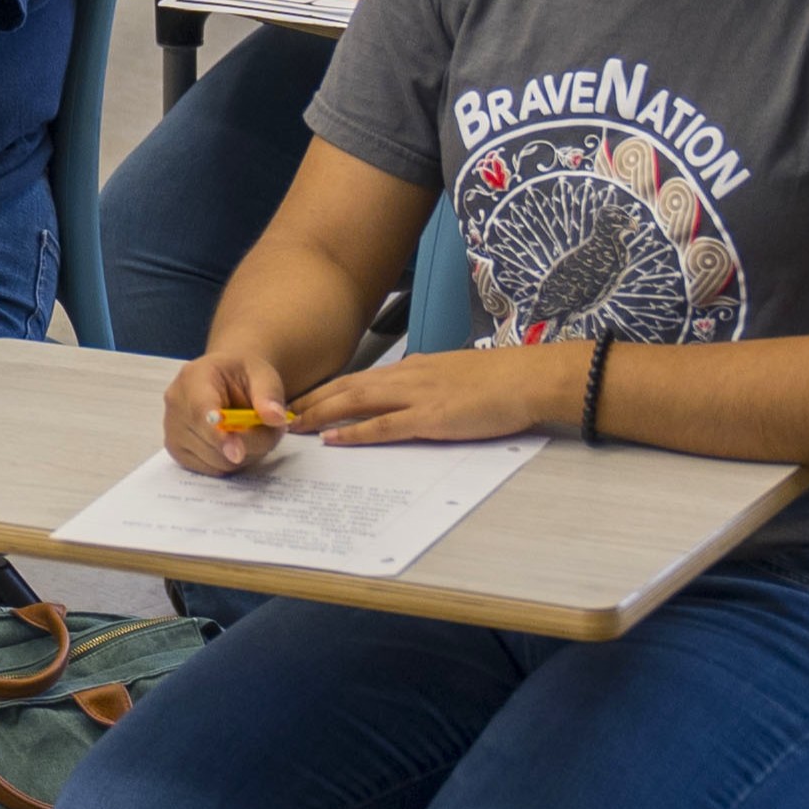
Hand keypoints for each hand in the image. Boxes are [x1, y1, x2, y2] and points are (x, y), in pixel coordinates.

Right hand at [162, 349, 297, 472]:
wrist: (225, 380)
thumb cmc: (242, 375)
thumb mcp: (263, 375)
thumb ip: (269, 394)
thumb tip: (275, 418)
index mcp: (194, 378)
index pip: (200, 412)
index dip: (219, 436)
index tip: (237, 454)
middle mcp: (176, 404)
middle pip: (212, 443)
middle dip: (250, 443)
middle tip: (271, 430)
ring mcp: (172, 430)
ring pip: (216, 461)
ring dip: (244, 454)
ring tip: (254, 432)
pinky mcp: (177, 451)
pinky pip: (211, 469)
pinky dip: (231, 462)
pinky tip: (236, 442)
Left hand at [279, 343, 578, 446]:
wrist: (528, 377)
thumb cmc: (499, 379)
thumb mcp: (452, 374)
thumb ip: (425, 382)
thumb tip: (404, 391)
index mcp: (412, 369)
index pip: (358, 379)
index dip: (326, 389)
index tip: (300, 399)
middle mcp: (407, 378)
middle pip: (347, 387)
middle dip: (311, 400)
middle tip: (280, 412)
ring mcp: (417, 397)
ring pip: (356, 402)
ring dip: (322, 414)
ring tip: (293, 425)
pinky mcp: (431, 418)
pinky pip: (384, 426)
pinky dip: (355, 433)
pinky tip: (333, 439)